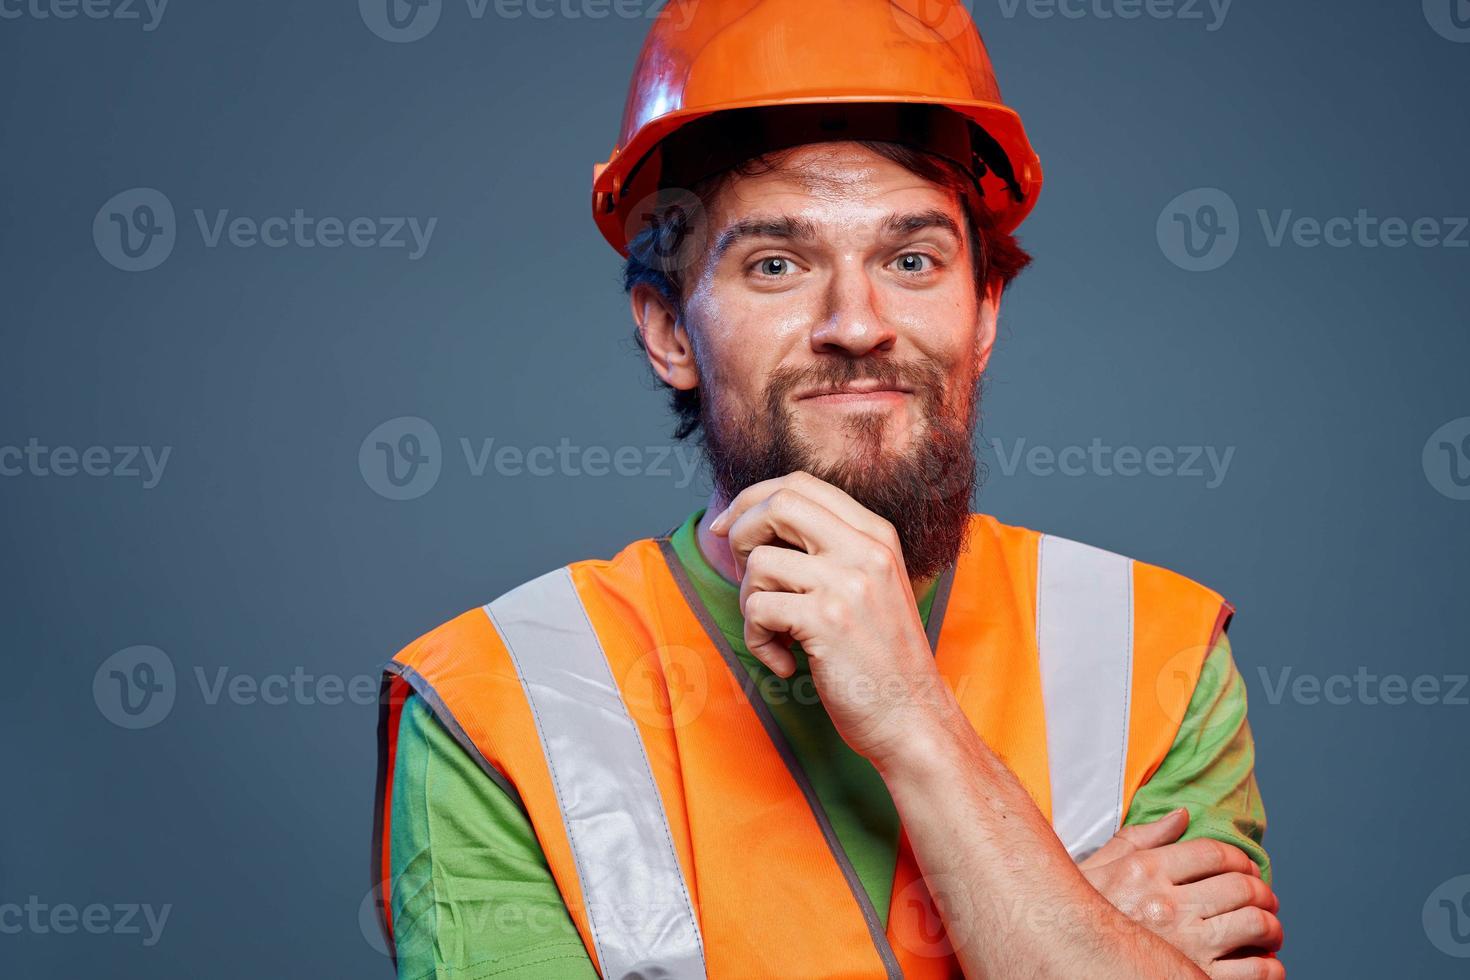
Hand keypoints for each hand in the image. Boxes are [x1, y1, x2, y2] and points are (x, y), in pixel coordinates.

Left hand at [708, 471, 951, 764]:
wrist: (913, 719)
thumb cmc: (880, 661)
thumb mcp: (869, 587)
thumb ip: (828, 551)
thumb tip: (752, 524)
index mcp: (876, 535)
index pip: (801, 484)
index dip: (753, 499)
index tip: (728, 526)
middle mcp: (866, 549)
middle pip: (778, 503)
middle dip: (741, 533)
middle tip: (742, 574)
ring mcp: (848, 582)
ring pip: (759, 562)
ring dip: (750, 602)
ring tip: (777, 635)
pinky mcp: (827, 620)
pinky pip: (758, 610)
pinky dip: (758, 641)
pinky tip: (786, 663)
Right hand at [1079, 808, 1283, 978]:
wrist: (1065, 951)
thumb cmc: (1083, 912)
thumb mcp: (1100, 867)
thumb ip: (1141, 838)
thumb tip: (1181, 815)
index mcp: (1145, 871)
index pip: (1213, 853)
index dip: (1239, 858)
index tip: (1246, 868)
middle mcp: (1167, 905)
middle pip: (1241, 887)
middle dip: (1262, 892)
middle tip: (1264, 899)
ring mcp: (1185, 946)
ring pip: (1255, 925)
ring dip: (1272, 926)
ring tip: (1269, 929)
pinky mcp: (1198, 979)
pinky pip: (1256, 971)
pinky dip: (1271, 966)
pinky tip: (1264, 961)